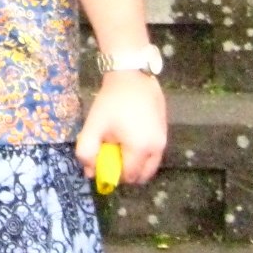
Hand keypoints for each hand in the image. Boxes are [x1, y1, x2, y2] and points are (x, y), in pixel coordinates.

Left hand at [76, 73, 166, 188]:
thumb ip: (87, 152)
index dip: (114, 174)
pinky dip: (144, 153)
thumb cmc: (111, 102)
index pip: (128, 176)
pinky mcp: (165, 131)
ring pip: (150, 165)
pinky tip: (131, 135)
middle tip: (114, 155)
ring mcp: (164, 140)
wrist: (132, 75)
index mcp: (140, 149)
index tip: (104, 160)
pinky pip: (154, 152)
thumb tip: (90, 173)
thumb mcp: (93, 126)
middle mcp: (157, 148)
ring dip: (137, 163)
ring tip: (122, 145)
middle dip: (127, 172)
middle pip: (142, 175)